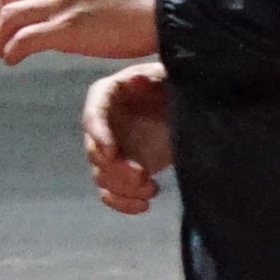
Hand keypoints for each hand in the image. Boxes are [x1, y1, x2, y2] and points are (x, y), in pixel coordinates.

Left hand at [0, 0, 160, 66]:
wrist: (162, 9)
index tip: (4, 9)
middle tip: (0, 35)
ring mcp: (60, 2)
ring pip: (10, 17)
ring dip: (0, 37)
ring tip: (3, 51)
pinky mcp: (65, 29)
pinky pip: (23, 40)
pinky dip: (11, 51)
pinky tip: (12, 60)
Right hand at [82, 63, 172, 214]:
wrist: (186, 103)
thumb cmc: (174, 83)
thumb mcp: (166, 74)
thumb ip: (152, 78)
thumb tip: (135, 80)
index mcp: (108, 95)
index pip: (93, 115)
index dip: (98, 134)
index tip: (112, 151)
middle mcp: (103, 125)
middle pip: (95, 152)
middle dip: (116, 169)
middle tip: (142, 175)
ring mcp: (113, 150)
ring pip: (101, 176)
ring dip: (123, 188)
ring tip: (151, 188)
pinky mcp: (124, 171)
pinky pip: (111, 191)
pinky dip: (122, 203)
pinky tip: (143, 205)